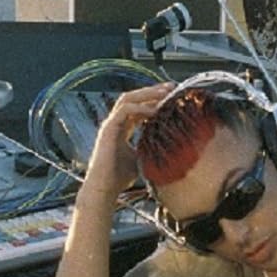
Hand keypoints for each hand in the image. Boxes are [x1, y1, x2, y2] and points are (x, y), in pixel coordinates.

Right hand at [80, 82, 174, 200]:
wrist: (104, 189)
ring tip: (165, 93)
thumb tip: (171, 149)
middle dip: (153, 91)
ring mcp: (110, 124)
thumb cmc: (120, 178)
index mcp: (122, 129)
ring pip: (128, 99)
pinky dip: (141, 108)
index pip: (138, 108)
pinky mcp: (108, 129)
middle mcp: (115, 123)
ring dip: (148, 94)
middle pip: (133, 98)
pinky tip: (155, 110)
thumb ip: (151, 149)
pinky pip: (125, 110)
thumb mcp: (142, 160)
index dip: (154, 101)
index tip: (172, 98)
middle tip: (171, 87)